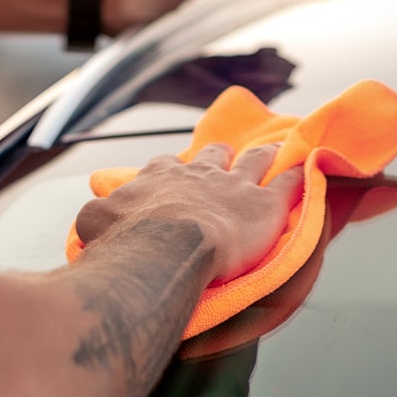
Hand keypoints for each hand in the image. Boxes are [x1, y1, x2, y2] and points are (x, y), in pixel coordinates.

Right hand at [74, 143, 300, 284]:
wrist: (167, 247)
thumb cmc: (128, 239)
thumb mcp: (95, 223)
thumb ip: (96, 217)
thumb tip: (90, 222)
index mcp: (160, 177)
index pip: (165, 167)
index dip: (171, 171)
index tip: (174, 172)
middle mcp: (199, 174)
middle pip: (213, 156)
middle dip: (219, 155)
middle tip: (224, 153)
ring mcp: (235, 186)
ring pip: (254, 161)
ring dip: (262, 155)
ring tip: (271, 149)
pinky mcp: (266, 205)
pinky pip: (288, 184)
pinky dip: (297, 177)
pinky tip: (306, 170)